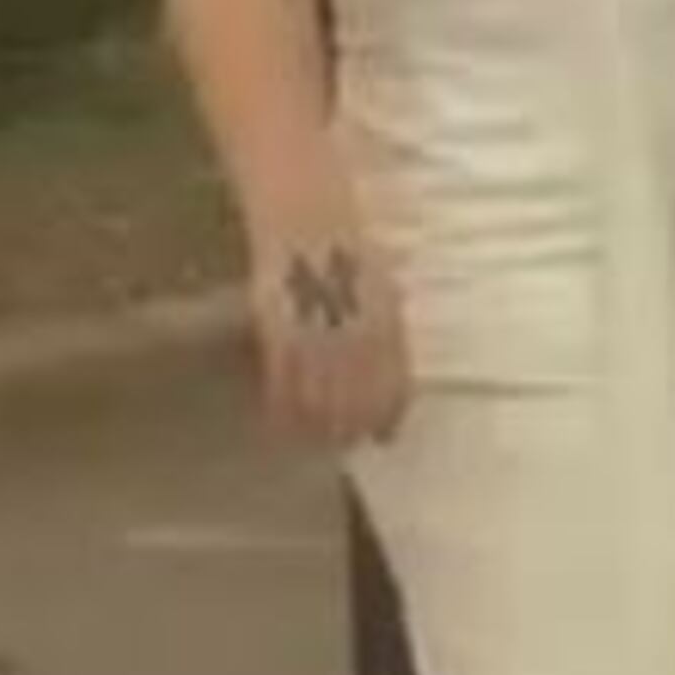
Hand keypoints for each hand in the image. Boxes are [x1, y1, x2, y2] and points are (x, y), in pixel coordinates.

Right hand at [249, 229, 408, 448]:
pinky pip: (281, 386)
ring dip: (318, 429)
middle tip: (346, 444)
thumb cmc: (353, 254)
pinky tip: (281, 423)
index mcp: (387, 329)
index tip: (385, 437)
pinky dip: (282, 409)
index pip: (392, 388)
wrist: (312, 229)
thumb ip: (389, 331)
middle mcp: (355, 340)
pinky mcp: (279, 337)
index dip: (387, 417)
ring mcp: (316, 341)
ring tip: (316, 442)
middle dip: (352, 429)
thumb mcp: (386, 291)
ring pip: (319, 402)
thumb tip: (395, 365)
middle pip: (355, 404)